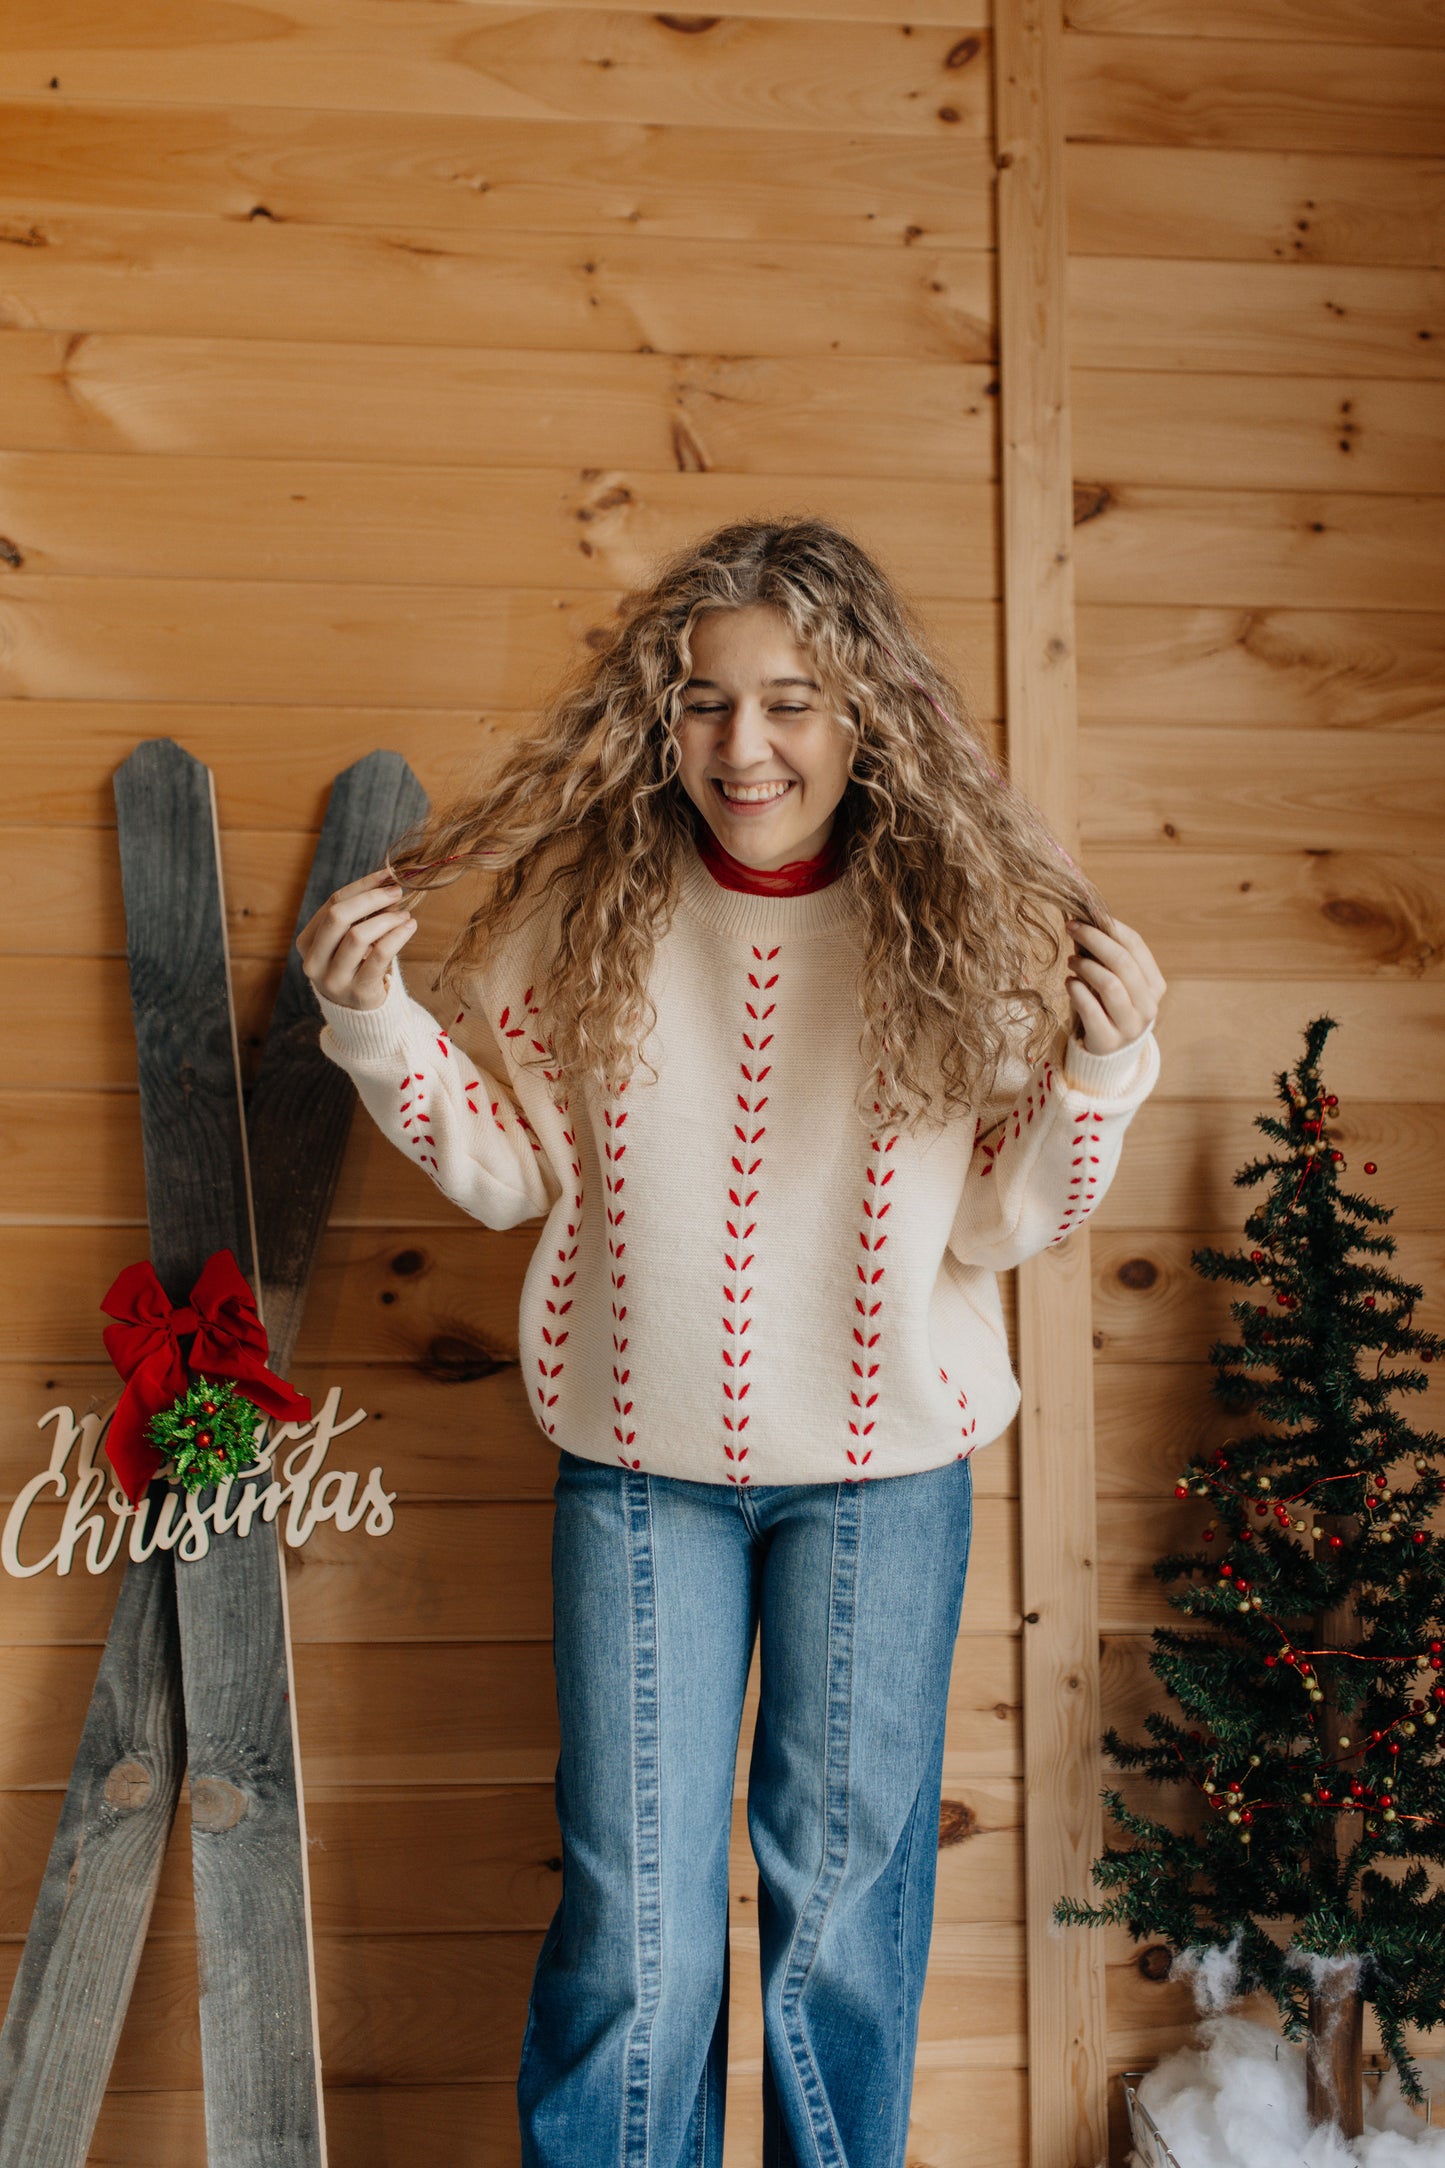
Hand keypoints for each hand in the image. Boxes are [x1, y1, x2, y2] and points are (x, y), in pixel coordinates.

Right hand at [296, 869, 417, 1011]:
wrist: (360, 1015)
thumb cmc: (356, 968)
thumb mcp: (349, 941)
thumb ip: (360, 915)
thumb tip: (387, 881)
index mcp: (307, 943)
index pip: (332, 903)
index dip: (362, 886)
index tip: (387, 876)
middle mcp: (314, 962)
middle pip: (338, 916)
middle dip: (371, 899)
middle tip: (396, 892)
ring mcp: (334, 980)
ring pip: (358, 936)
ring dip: (386, 919)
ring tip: (404, 914)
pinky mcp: (358, 993)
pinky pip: (379, 956)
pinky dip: (397, 936)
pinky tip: (409, 927)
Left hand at [1064, 916, 1165, 1054]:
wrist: (1107, 1056)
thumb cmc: (1107, 1008)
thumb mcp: (1114, 982)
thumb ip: (1104, 957)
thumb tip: (1084, 922)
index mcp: (1154, 985)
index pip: (1136, 946)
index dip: (1110, 927)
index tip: (1085, 917)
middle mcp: (1148, 1005)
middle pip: (1122, 962)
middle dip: (1094, 940)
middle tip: (1072, 929)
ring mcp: (1130, 1025)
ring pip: (1110, 985)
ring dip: (1086, 966)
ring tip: (1071, 961)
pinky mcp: (1108, 1041)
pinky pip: (1091, 1010)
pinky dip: (1077, 991)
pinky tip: (1069, 983)